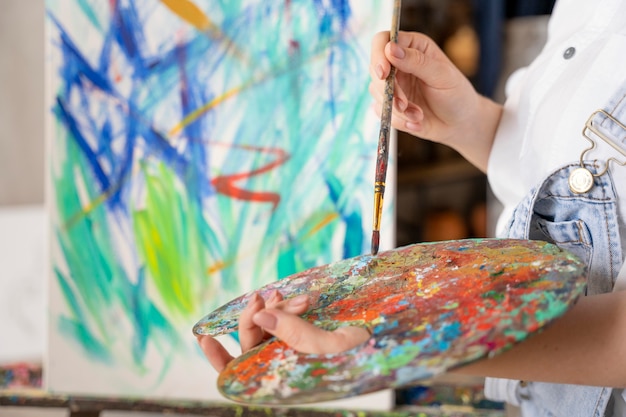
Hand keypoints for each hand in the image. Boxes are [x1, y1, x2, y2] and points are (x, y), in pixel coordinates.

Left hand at [197, 290, 369, 371]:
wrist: (387, 351)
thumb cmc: (358, 358)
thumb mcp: (324, 346)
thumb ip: (292, 330)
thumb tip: (260, 312)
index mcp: (280, 378)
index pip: (238, 373)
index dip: (219, 359)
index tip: (204, 338)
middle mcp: (282, 366)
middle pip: (254, 341)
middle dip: (258, 316)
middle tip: (273, 296)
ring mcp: (293, 350)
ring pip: (270, 327)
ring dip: (277, 308)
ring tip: (300, 298)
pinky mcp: (305, 337)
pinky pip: (285, 323)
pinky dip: (282, 310)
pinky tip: (283, 299)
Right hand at [369, 31, 501, 170]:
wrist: (460, 124)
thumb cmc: (457, 94)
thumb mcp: (441, 75)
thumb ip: (416, 61)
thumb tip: (391, 49)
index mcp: (412, 47)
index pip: (383, 41)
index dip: (379, 55)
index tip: (383, 74)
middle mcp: (399, 64)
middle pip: (375, 70)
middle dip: (388, 91)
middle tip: (404, 105)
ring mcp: (393, 85)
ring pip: (377, 93)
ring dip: (397, 109)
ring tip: (418, 116)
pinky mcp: (390, 105)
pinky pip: (382, 112)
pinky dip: (399, 121)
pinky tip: (417, 123)